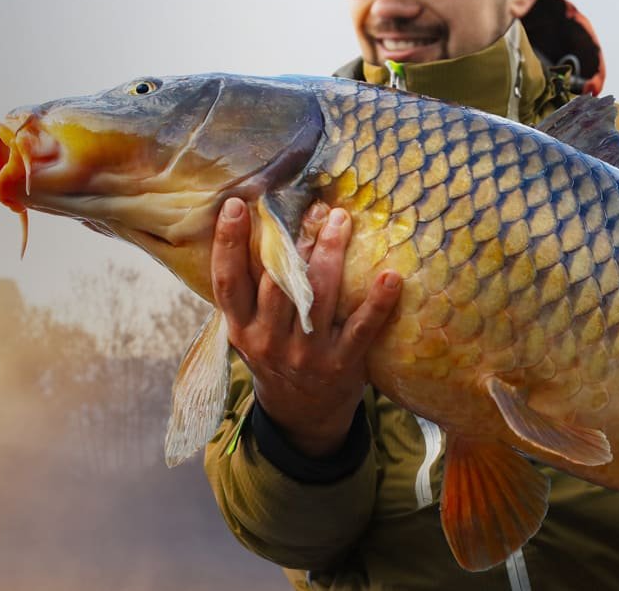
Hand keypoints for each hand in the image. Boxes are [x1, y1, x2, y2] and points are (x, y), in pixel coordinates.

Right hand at [211, 198, 400, 457]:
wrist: (301, 414)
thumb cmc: (275, 354)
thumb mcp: (249, 329)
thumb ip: (251, 289)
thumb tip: (261, 223)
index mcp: (240, 328)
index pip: (228, 281)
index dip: (228, 243)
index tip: (236, 205)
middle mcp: (268, 341)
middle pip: (278, 283)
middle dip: (292, 240)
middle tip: (311, 206)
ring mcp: (306, 354)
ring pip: (318, 296)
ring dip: (330, 253)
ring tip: (341, 220)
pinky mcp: (342, 364)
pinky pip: (361, 329)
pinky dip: (378, 303)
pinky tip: (390, 277)